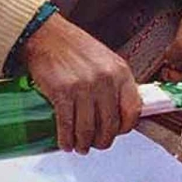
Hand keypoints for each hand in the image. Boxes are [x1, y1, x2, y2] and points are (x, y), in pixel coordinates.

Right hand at [21, 13, 140, 152]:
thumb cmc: (75, 48)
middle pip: (109, 125)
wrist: (47, 35)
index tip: (117, 133)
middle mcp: (104, 80)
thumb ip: (115, 83)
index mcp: (120, 72)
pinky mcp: (62, 92)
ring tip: (79, 146)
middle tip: (95, 144)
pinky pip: (67, 125)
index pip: (133, 110)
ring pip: (87, 129)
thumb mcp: (106, 61)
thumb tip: (120, 111)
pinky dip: (66, 139)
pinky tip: (65, 143)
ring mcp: (83, 87)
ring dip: (83, 144)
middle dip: (102, 141)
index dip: (125, 128)